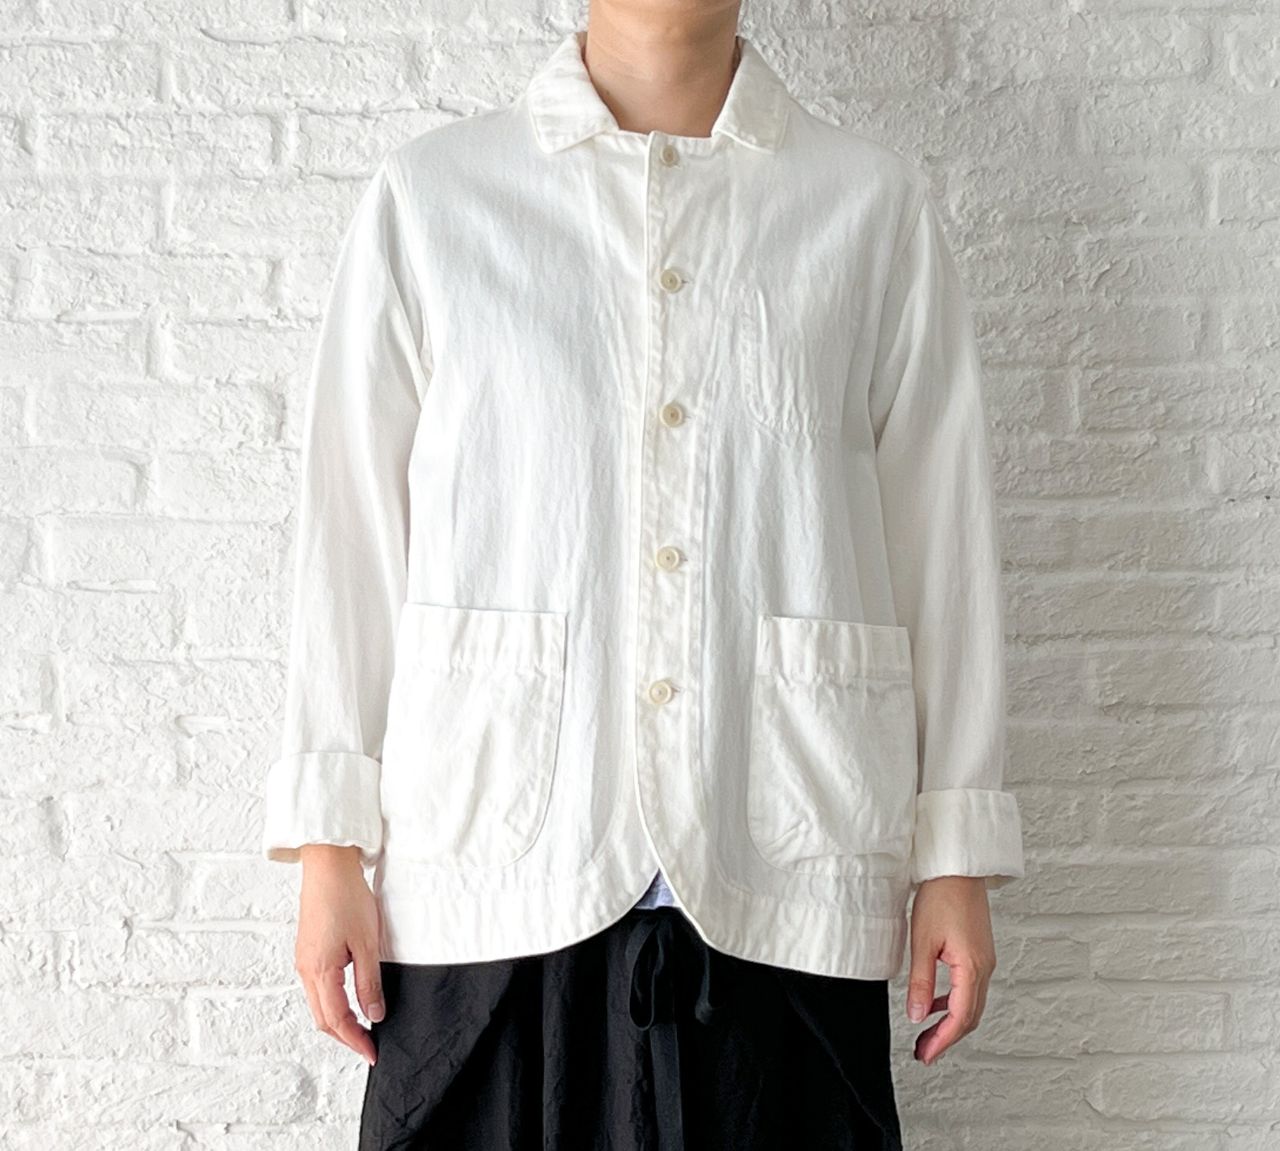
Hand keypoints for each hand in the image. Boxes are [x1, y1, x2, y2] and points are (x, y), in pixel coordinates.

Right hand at [294, 845, 384, 1065]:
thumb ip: (369, 981)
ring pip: (318, 1004)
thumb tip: (374, 1013)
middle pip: (323, 1018)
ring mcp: (303, 960)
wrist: (328, 865)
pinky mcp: (307, 951)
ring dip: (338, 1020)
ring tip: (362, 1027)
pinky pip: (317, 988)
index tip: (372, 1053)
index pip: (337, 1020)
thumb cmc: (346, 896)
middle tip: (369, 1045)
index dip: (355, 1040)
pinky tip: (348, 1000)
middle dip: (345, 1037)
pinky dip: (332, 1002)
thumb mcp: (367, 942)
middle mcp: (305, 969)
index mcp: (319, 970)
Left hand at [905, 875, 996, 1064]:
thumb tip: (917, 1016)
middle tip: (924, 1052)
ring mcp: (985, 960)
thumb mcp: (922, 941)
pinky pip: (971, 987)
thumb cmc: (940, 896)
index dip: (942, 1041)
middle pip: (970, 1017)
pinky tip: (936, 1003)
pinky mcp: (980, 952)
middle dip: (947, 1038)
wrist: (958, 868)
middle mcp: (985, 967)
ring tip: (927, 1033)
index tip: (925, 1055)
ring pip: (972, 1004)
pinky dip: (955, 1002)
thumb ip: (921, 982)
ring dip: (951, 1022)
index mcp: (972, 968)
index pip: (960, 1018)